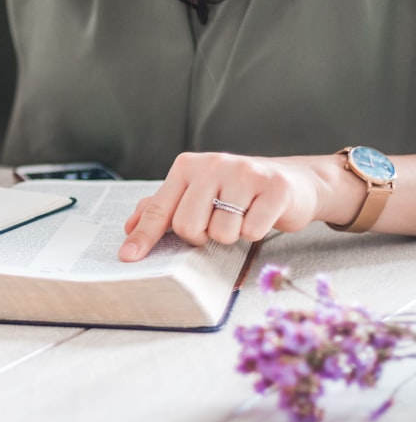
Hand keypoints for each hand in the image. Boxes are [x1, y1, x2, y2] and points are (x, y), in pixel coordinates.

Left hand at [118, 152, 324, 261]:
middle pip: (188, 226)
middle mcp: (213, 164)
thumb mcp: (195, 194)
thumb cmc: (235, 192)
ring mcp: (245, 173)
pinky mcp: (275, 187)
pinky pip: (252, 231)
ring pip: (221, 232)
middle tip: (215, 223)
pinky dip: (254, 232)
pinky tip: (260, 214)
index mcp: (187, 166)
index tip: (128, 257)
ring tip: (241, 215)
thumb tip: (129, 228)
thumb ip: (161, 208)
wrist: (292, 183)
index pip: (159, 209)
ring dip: (231, 233)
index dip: (144, 236)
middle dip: (201, 236)